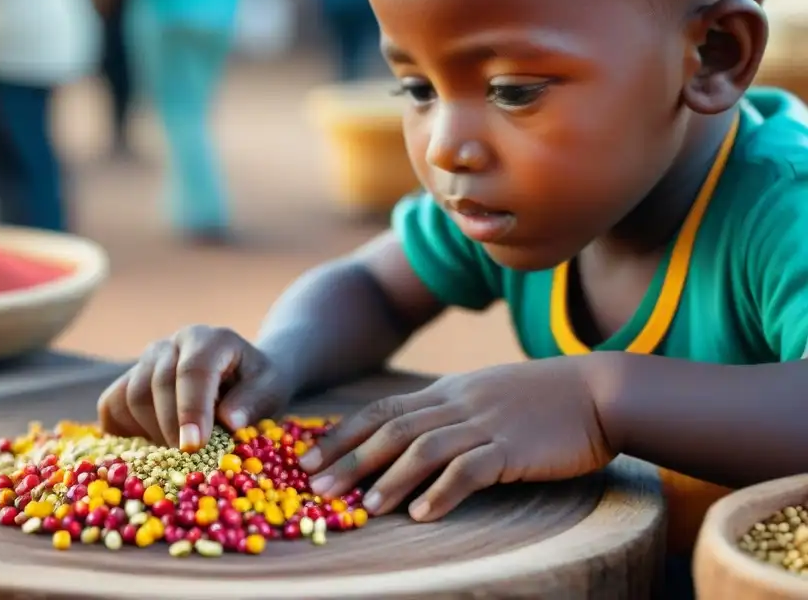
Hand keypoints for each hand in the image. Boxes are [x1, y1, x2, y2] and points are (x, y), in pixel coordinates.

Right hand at [97, 325, 296, 451]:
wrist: (243, 374)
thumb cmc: (258, 385)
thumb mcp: (271, 390)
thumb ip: (253, 402)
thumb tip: (229, 420)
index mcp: (209, 340)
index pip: (192, 370)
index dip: (190, 409)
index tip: (193, 446)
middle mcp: (173, 343)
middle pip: (156, 384)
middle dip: (170, 428)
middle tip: (188, 462)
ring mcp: (146, 360)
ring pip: (131, 395)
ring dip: (150, 433)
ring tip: (177, 454)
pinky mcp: (128, 378)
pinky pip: (112, 404)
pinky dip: (124, 431)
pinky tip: (151, 447)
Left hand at [298, 358, 613, 521]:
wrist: (598, 391)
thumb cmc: (541, 401)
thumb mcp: (485, 397)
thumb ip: (448, 413)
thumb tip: (406, 443)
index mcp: (447, 392)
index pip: (382, 410)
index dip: (342, 434)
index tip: (307, 457)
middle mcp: (458, 403)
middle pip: (393, 428)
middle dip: (350, 458)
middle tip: (316, 486)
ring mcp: (486, 423)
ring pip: (426, 447)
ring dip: (391, 478)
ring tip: (363, 507)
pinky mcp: (514, 446)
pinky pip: (472, 469)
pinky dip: (443, 491)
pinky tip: (423, 514)